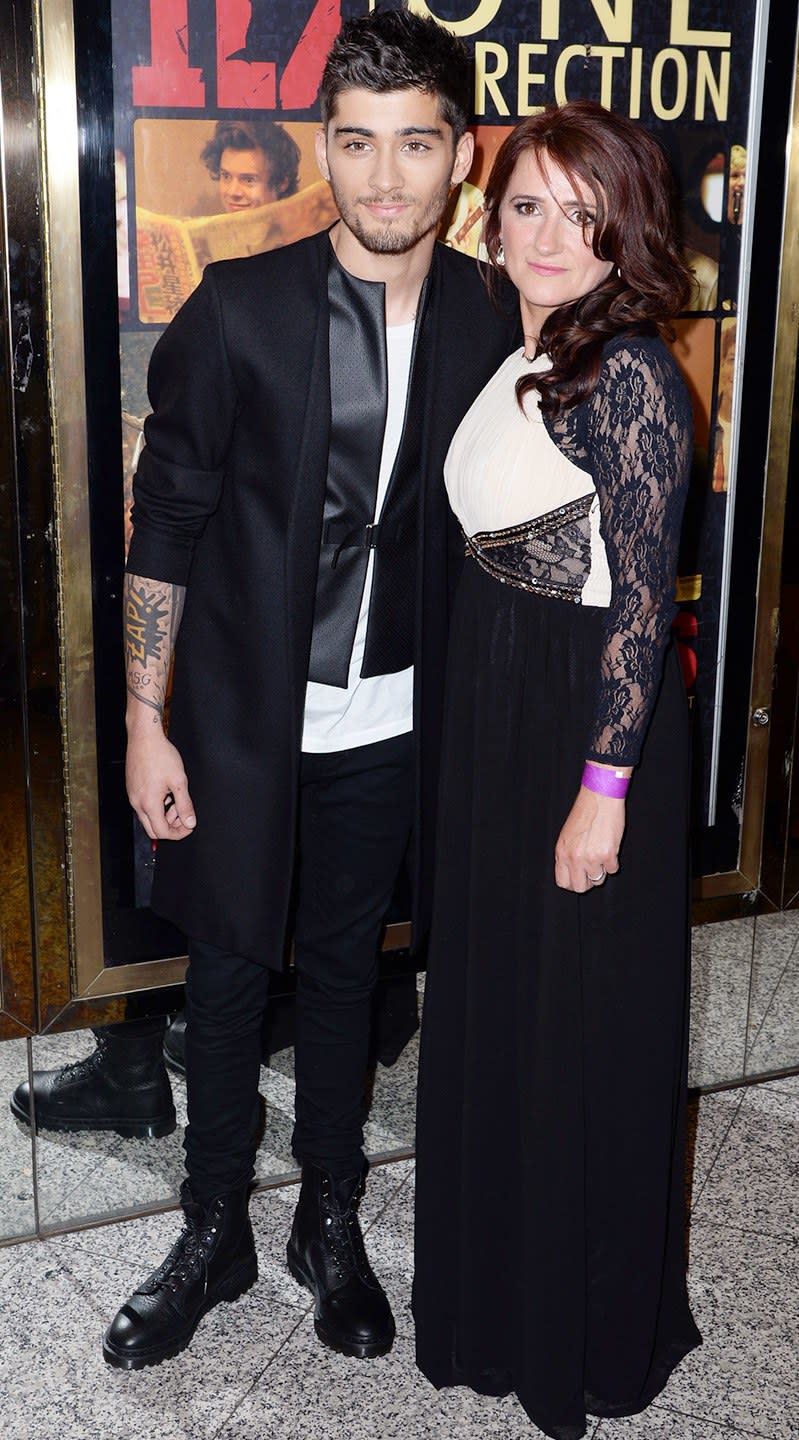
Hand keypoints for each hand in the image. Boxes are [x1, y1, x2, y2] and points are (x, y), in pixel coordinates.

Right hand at [125, 725, 196, 840]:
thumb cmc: (161, 755)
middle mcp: (137, 803)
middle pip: (152, 830)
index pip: (162, 832)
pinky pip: (143, 806)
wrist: (144, 737)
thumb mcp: (179, 781)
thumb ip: (185, 805)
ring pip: (148, 818)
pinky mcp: (131, 788)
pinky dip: (156, 806)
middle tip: (183, 817)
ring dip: (164, 816)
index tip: (189, 826)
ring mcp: (132, 796)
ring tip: (177, 802)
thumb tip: (190, 823)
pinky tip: (166, 793)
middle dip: (170, 828)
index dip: (178, 834)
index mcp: (149, 804)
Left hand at [554, 786, 624, 892]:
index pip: (563, 882)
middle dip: (588, 882)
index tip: (580, 877)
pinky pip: (612, 870)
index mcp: (562, 852)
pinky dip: (613, 862)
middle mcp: (574, 858)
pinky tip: (610, 847)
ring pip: (598, 880)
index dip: (573, 883)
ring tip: (602, 853)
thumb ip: (567, 854)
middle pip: (580, 887)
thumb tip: (573, 872)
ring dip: (602, 869)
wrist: (599, 799)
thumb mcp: (567, 835)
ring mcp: (591, 858)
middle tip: (593, 871)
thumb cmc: (584, 813)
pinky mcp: (608, 855)